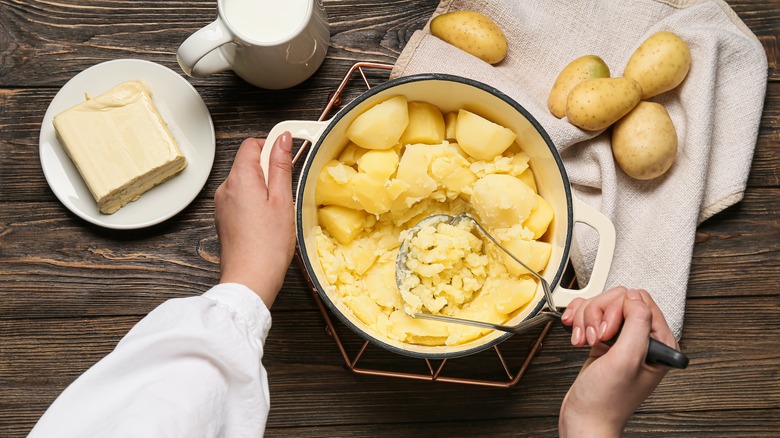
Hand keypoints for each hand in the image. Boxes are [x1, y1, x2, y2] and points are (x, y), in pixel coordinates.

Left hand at [214, 133, 294, 307]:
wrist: (249, 279)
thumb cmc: (268, 245)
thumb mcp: (283, 200)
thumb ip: (281, 166)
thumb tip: (282, 140)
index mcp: (240, 178)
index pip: (251, 144)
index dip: (271, 146)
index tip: (288, 155)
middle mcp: (226, 188)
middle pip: (248, 163)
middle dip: (269, 169)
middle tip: (287, 190)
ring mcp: (223, 204)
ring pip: (246, 182)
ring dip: (263, 187)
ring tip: (278, 209)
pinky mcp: (225, 219)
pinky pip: (241, 199)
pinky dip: (255, 202)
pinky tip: (268, 220)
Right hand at [558, 287, 677, 436]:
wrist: (585, 418)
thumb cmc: (606, 400)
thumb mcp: (626, 360)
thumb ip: (637, 324)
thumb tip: (634, 296)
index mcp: (660, 342)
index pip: (640, 301)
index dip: (618, 311)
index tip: (608, 332)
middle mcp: (643, 338)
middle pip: (618, 300)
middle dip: (598, 315)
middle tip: (596, 339)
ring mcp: (623, 339)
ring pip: (601, 305)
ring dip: (586, 320)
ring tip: (585, 341)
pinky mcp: (605, 340)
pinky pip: (590, 314)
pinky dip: (579, 321)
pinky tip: (577, 335)